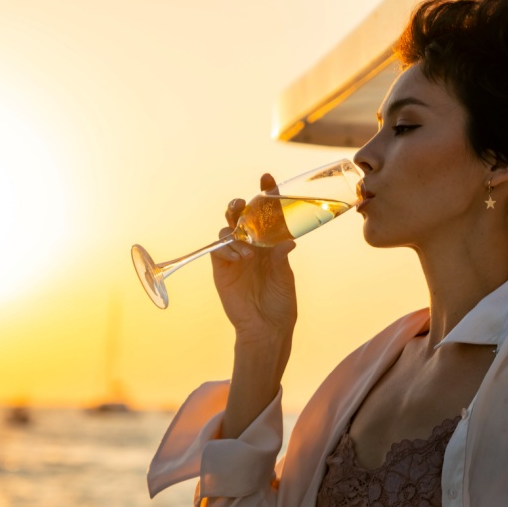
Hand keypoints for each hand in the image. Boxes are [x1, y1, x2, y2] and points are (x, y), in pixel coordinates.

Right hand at [211, 173, 297, 339]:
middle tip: (242, 204)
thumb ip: (281, 257)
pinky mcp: (222, 269)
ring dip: (233, 230)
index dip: (266, 193)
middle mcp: (251, 244)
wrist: (266, 328)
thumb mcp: (284, 277)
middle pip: (240, 216)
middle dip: (239, 205)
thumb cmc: (280, 302)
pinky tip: (239, 257)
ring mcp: (234, 255)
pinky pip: (217, 250)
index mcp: (269, 242)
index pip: (266, 212)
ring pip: (226, 229)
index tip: (267, 178)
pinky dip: (226, 249)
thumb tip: (289, 240)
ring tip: (247, 247)